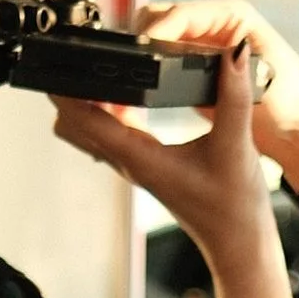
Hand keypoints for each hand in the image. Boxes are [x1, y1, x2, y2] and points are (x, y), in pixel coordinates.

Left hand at [53, 38, 294, 297]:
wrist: (238, 244)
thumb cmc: (235, 207)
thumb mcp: (237, 146)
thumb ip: (235, 97)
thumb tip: (235, 53)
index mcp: (140, 158)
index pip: (83, 121)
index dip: (64, 89)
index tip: (60, 59)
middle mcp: (128, 163)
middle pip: (73, 126)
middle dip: (68, 91)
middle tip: (80, 58)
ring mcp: (133, 167)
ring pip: (88, 132)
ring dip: (86, 101)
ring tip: (104, 68)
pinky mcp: (145, 166)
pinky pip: (111, 135)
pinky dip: (108, 112)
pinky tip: (131, 93)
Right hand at [130, 0, 298, 193]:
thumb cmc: (294, 103)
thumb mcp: (256, 81)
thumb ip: (226, 70)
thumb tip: (195, 60)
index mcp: (232, 15)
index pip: (182, 12)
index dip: (158, 29)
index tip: (141, 50)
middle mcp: (214, 25)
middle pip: (161, 18)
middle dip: (142, 40)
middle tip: (130, 70)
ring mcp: (202, 47)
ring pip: (156, 39)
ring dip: (141, 57)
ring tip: (127, 83)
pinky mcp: (195, 71)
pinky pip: (160, 63)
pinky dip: (147, 74)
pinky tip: (137, 93)